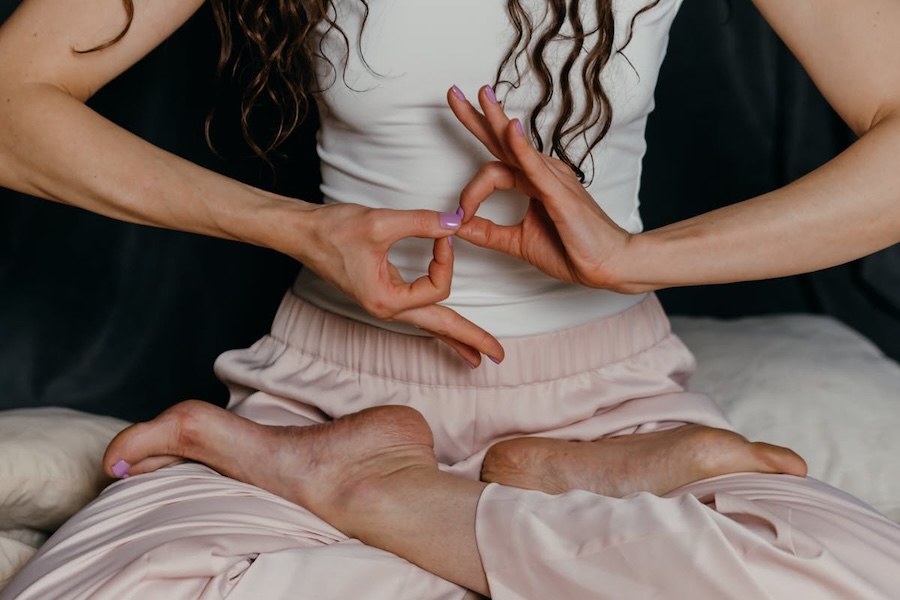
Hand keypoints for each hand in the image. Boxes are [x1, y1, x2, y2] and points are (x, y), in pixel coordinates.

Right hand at [298, 202, 503, 365]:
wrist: (303, 233)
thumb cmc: (333, 230)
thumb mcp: (381, 223)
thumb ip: (422, 222)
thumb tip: (456, 222)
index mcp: (386, 300)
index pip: (436, 288)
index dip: (446, 259)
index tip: (444, 232)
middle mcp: (387, 308)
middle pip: (438, 327)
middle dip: (470, 339)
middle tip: (498, 356)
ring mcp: (386, 304)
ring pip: (430, 324)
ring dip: (456, 336)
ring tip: (479, 355)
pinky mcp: (385, 294)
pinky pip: (419, 313)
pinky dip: (438, 324)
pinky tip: (448, 333)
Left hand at [447, 85, 632, 290]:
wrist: (607, 264)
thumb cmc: (572, 251)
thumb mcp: (517, 242)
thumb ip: (487, 233)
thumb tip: (456, 226)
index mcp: (532, 181)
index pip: (493, 169)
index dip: (470, 192)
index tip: (459, 217)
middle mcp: (542, 172)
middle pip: (502, 140)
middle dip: (477, 117)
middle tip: (454, 93)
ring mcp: (552, 178)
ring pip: (515, 146)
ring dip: (494, 121)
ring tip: (479, 95)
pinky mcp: (559, 191)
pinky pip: (535, 166)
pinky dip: (521, 147)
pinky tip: (509, 127)